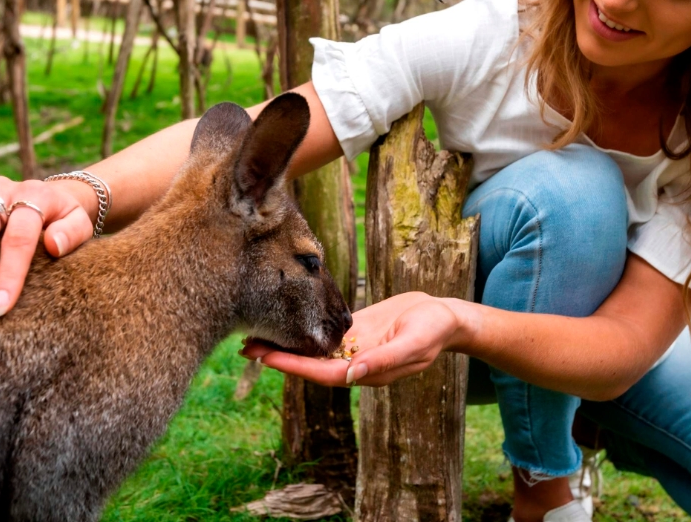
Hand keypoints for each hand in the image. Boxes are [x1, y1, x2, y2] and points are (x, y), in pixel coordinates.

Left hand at [240, 291, 470, 386]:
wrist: (445, 315)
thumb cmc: (433, 330)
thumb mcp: (413, 342)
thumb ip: (385, 359)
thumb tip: (353, 375)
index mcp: (366, 371)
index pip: (321, 373)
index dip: (293, 366)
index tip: (266, 357)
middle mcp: (354, 363)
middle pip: (309, 363)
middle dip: (278, 356)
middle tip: (245, 346)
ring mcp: (353, 348)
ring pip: (311, 349)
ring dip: (284, 343)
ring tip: (253, 336)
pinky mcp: (354, 331)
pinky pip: (322, 333)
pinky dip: (301, 329)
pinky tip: (281, 321)